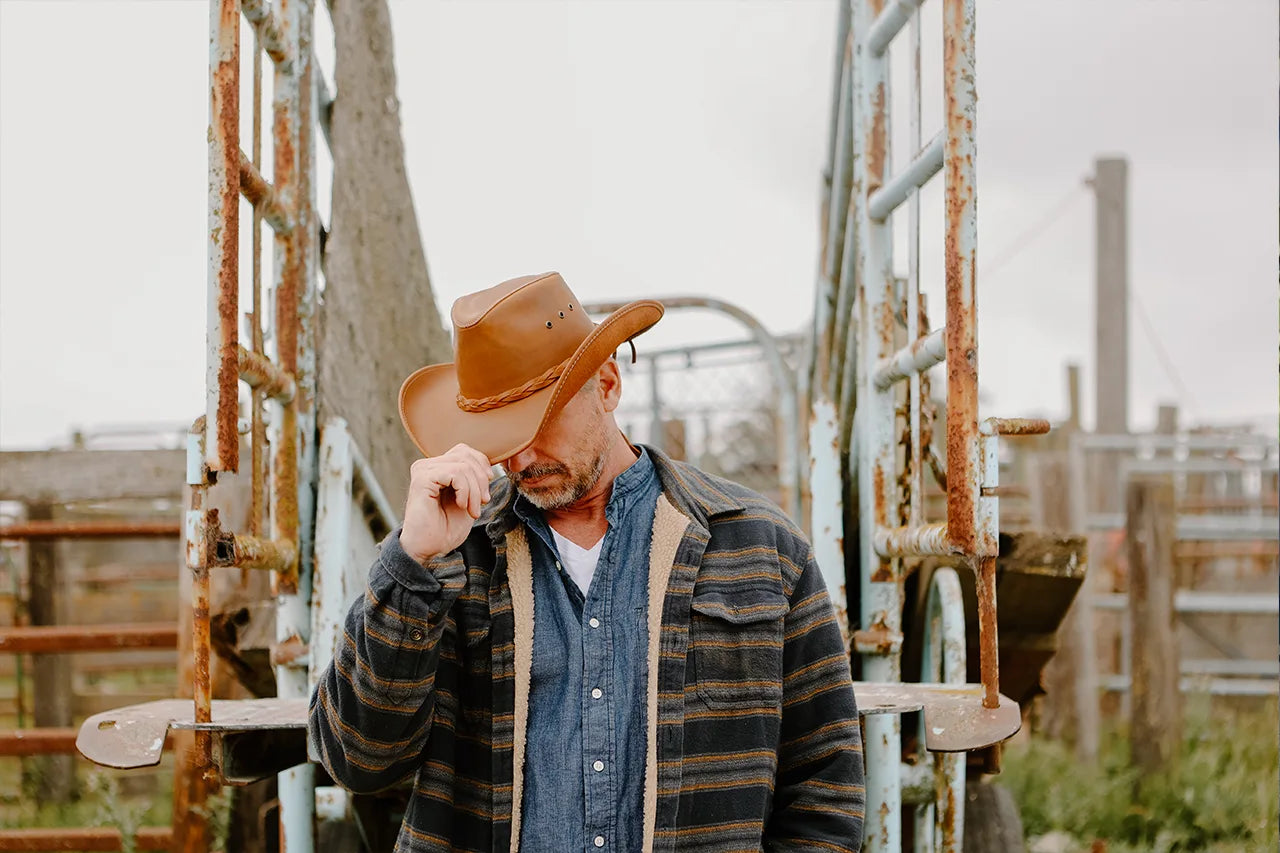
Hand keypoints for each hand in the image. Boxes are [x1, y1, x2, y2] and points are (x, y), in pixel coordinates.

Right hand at [398, 444, 492, 564]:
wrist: (428, 548)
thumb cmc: (445, 528)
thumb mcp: (468, 499)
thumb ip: (474, 480)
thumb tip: (490, 467)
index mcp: (437, 467)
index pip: (465, 451)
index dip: (482, 467)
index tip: (486, 491)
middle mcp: (428, 465)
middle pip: (466, 455)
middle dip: (481, 480)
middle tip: (482, 503)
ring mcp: (423, 470)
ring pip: (463, 465)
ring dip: (474, 490)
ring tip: (472, 509)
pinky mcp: (422, 478)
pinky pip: (455, 473)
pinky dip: (465, 491)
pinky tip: (461, 505)